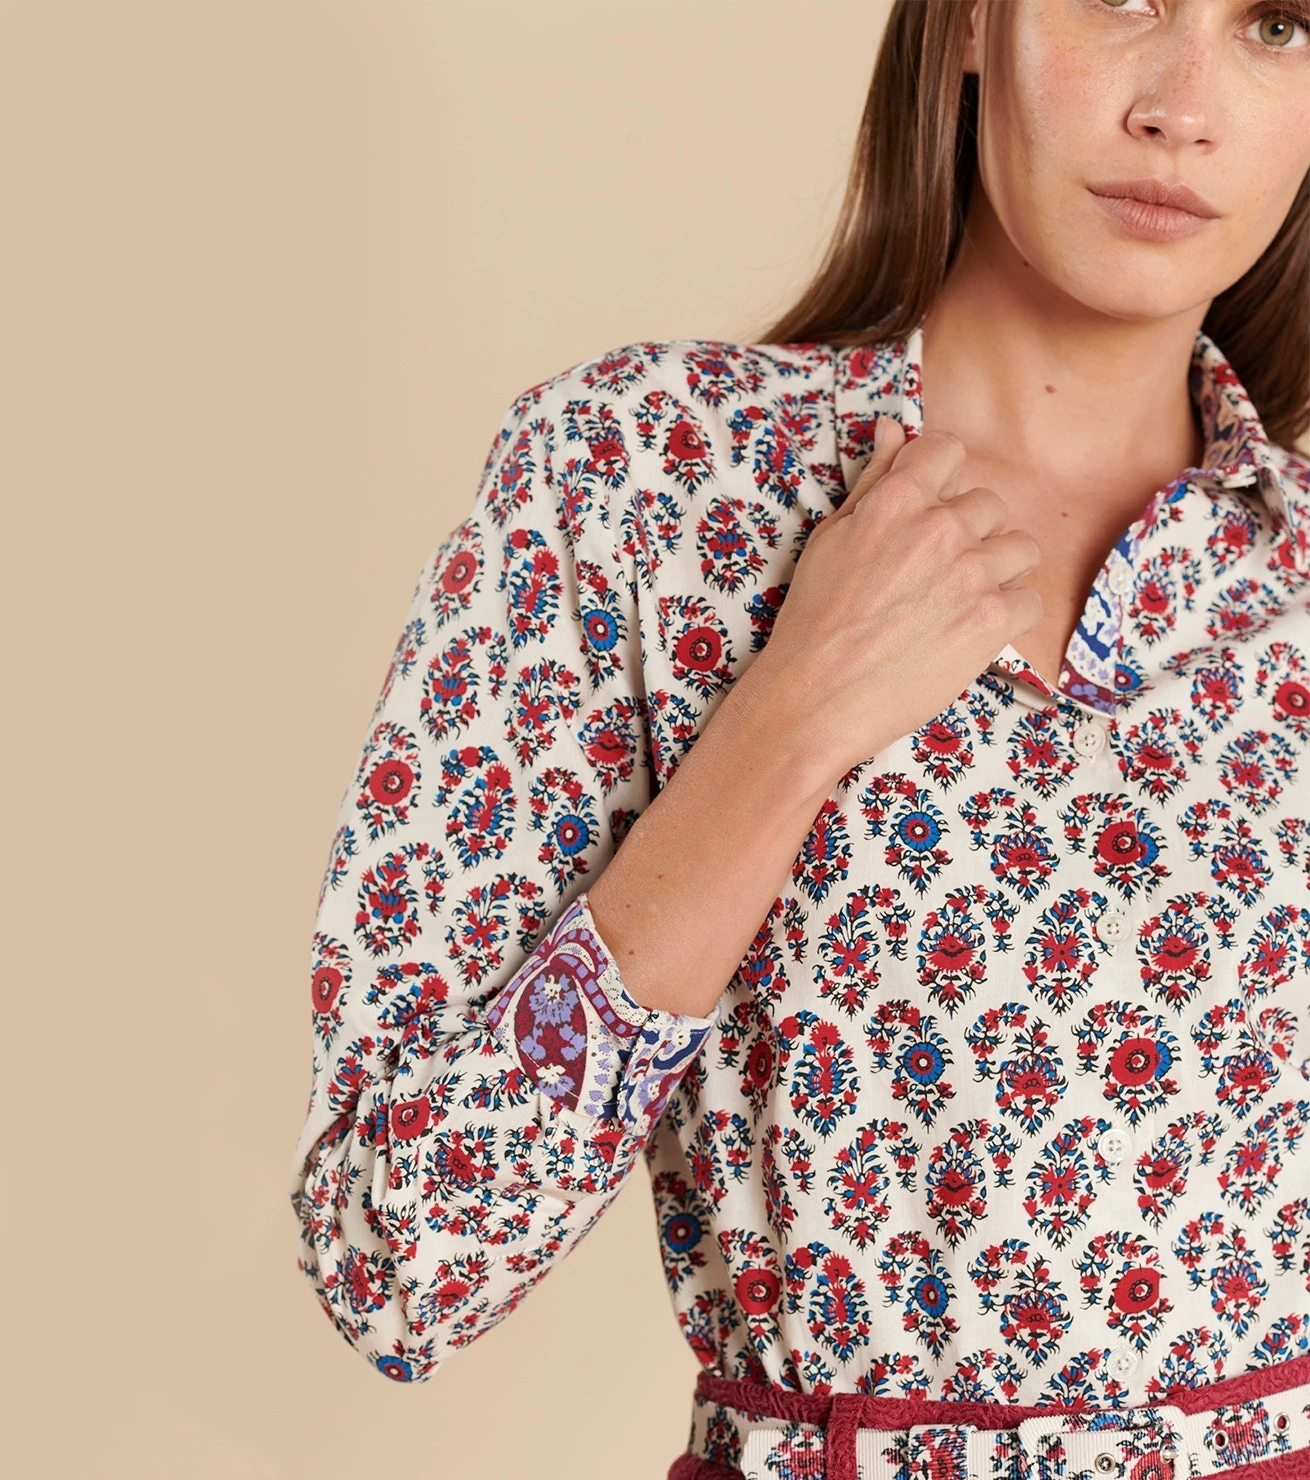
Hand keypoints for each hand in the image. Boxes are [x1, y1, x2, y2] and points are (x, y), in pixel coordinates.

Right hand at [743, 417, 1043, 781]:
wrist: (816, 697)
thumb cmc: (815, 621)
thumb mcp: (831, 538)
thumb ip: (872, 481)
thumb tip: (892, 429)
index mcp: (897, 499)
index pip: (949, 451)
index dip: (942, 481)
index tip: (931, 509)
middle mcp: (940, 527)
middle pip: (989, 504)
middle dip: (971, 534)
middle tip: (936, 574)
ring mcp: (972, 573)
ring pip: (1021, 548)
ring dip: (998, 570)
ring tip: (961, 602)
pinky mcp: (992, 620)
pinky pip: (1030, 599)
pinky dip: (1008, 616)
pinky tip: (971, 631)